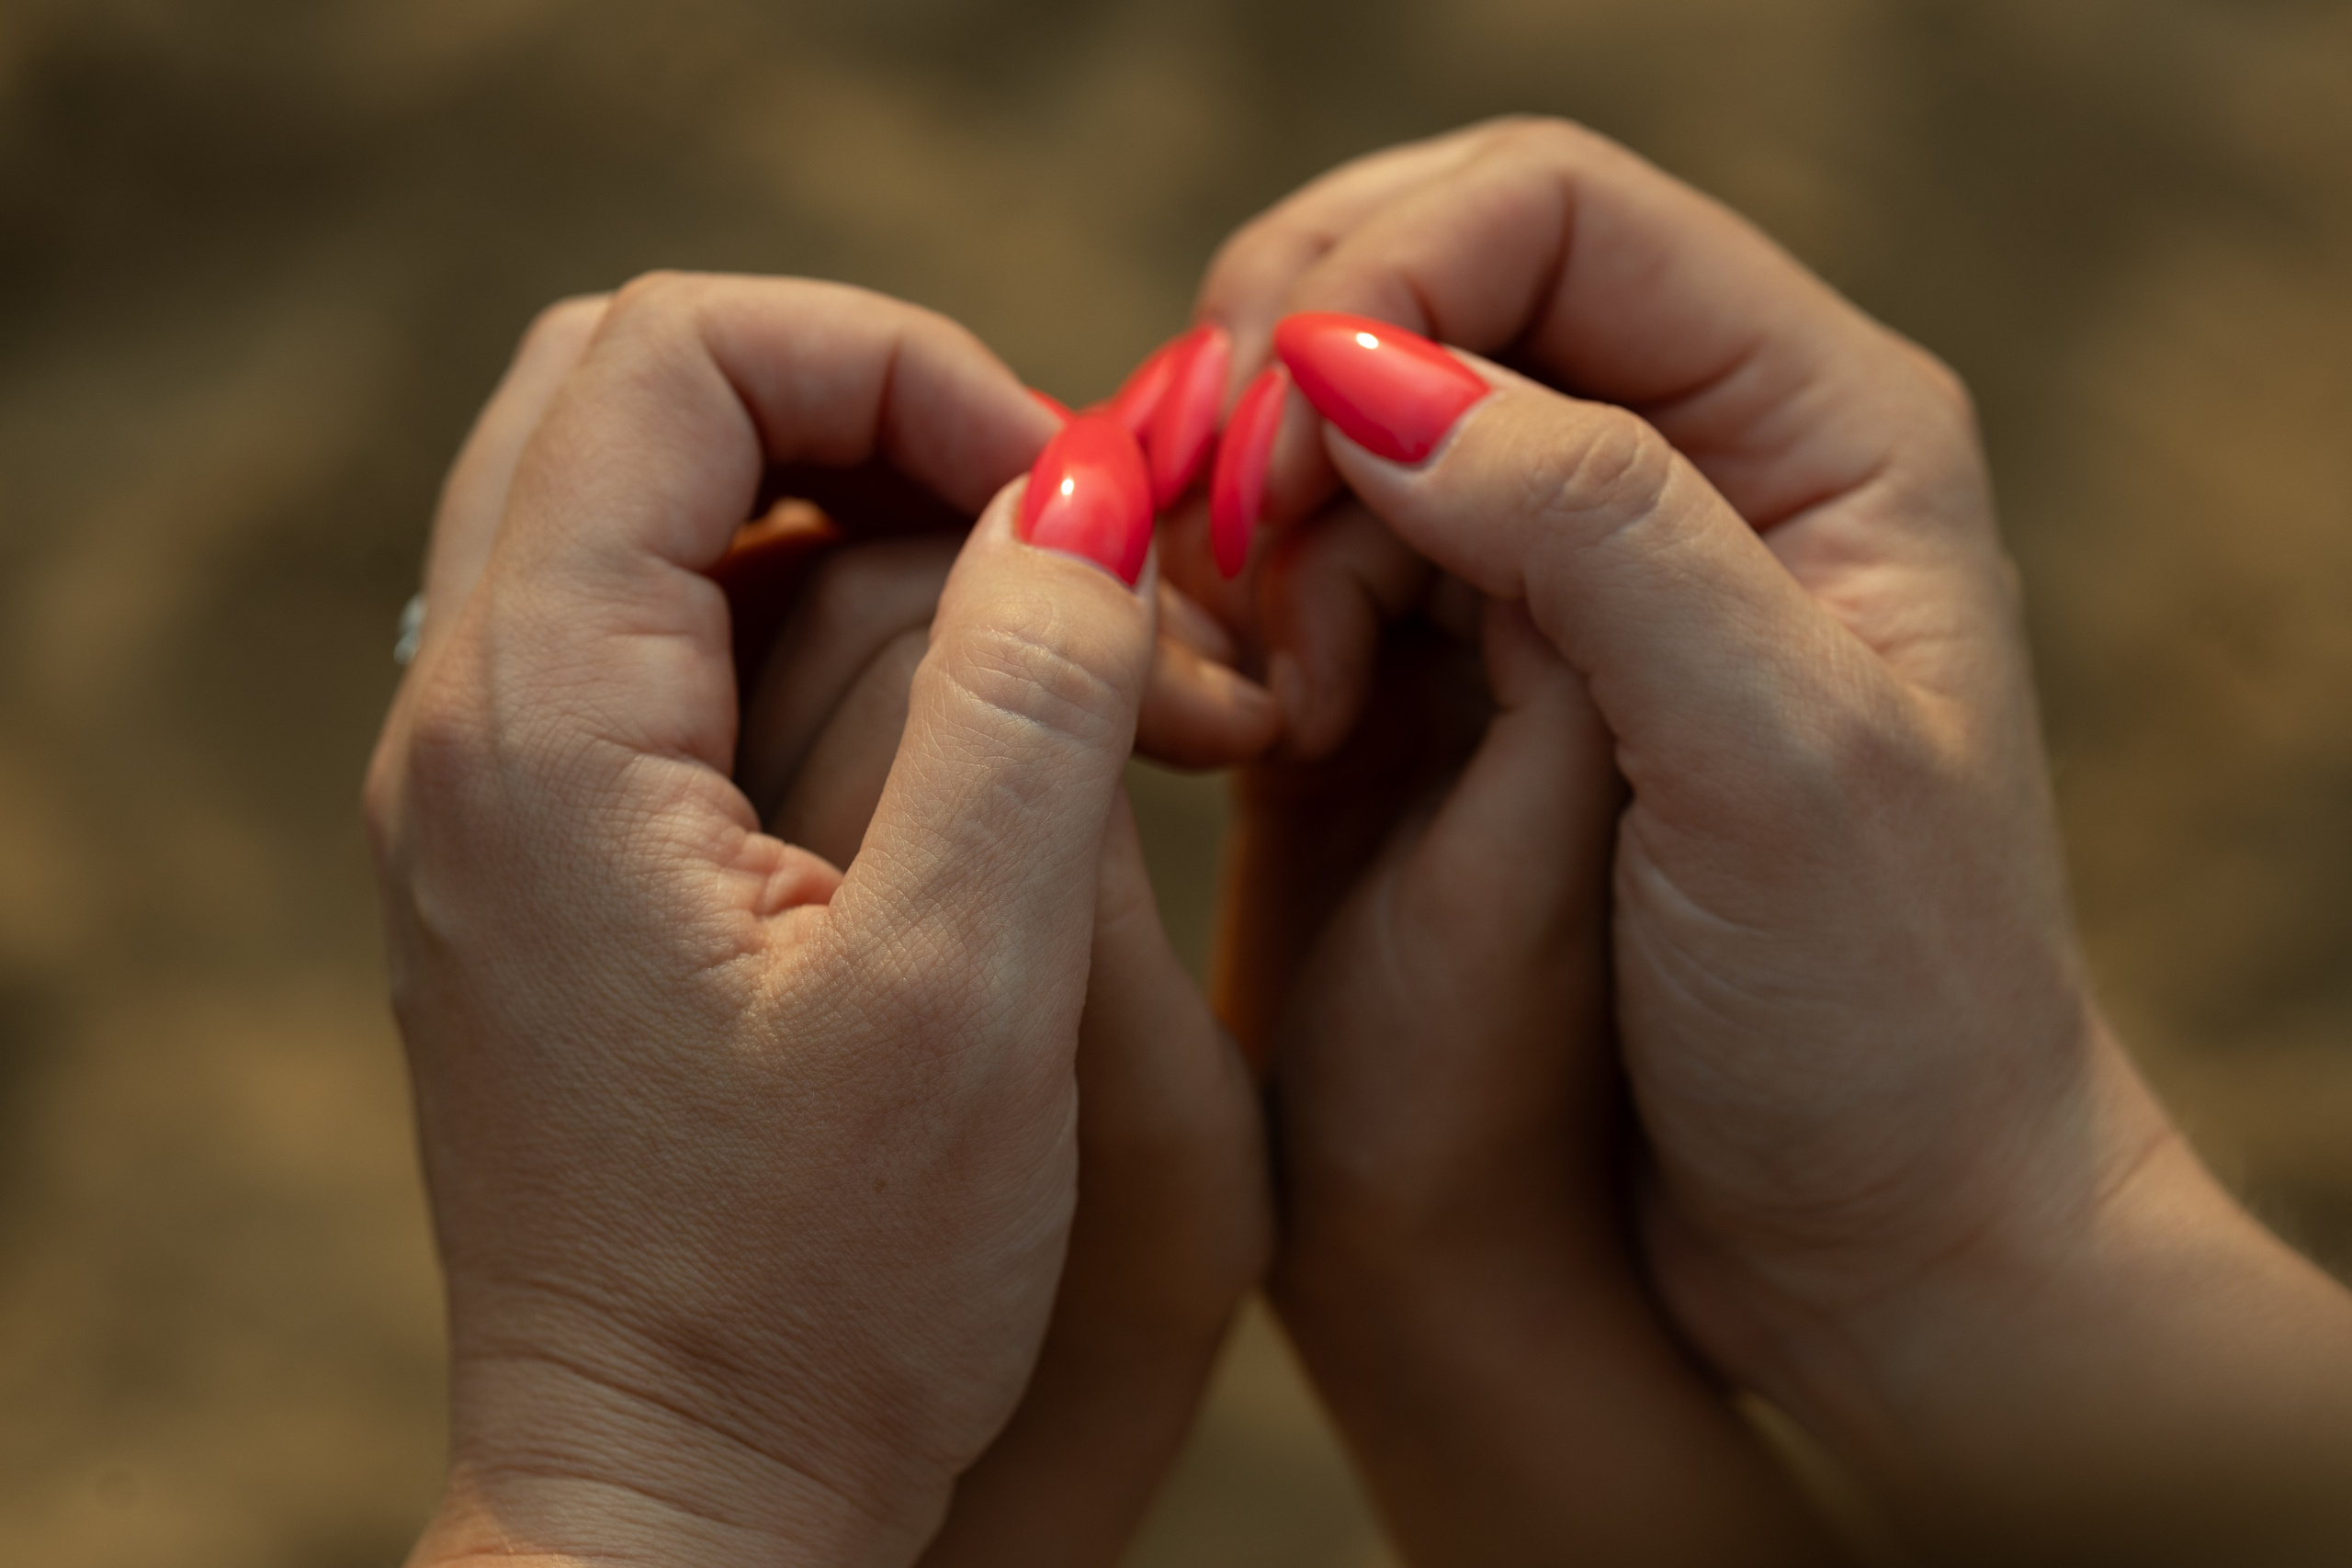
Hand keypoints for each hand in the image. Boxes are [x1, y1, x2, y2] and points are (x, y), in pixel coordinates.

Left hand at [368, 274, 1171, 1566]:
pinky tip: (951, 721)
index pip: (677, 356)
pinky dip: (811, 615)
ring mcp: (495, 792)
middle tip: (1052, 528)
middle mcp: (469, 726)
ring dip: (851, 515)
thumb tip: (1081, 486)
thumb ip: (1028, 701)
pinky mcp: (550, 858)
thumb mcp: (973, 995)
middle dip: (869, 410)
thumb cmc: (826, 1297)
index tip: (1073, 493)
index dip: (898, 363)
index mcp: (540, 727)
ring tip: (1035, 625)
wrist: (685, 1513)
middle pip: (637, 396)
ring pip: (649, 506)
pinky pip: (660, 638)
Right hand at [1198, 118, 2351, 1558]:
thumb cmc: (1876, 1026)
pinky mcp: (1478, 674)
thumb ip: (1595, 532)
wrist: (1864, 1246)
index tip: (1266, 442)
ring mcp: (1576, 570)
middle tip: (1214, 522)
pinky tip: (1268, 711)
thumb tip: (1363, 372)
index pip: (1552, 210)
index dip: (1378, 278)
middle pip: (1433, 275)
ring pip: (1357, 416)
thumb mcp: (1776, 764)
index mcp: (1819, 428)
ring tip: (1282, 687)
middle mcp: (1695, 464)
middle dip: (1287, 369)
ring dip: (1262, 503)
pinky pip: (1329, 554)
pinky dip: (1257, 598)